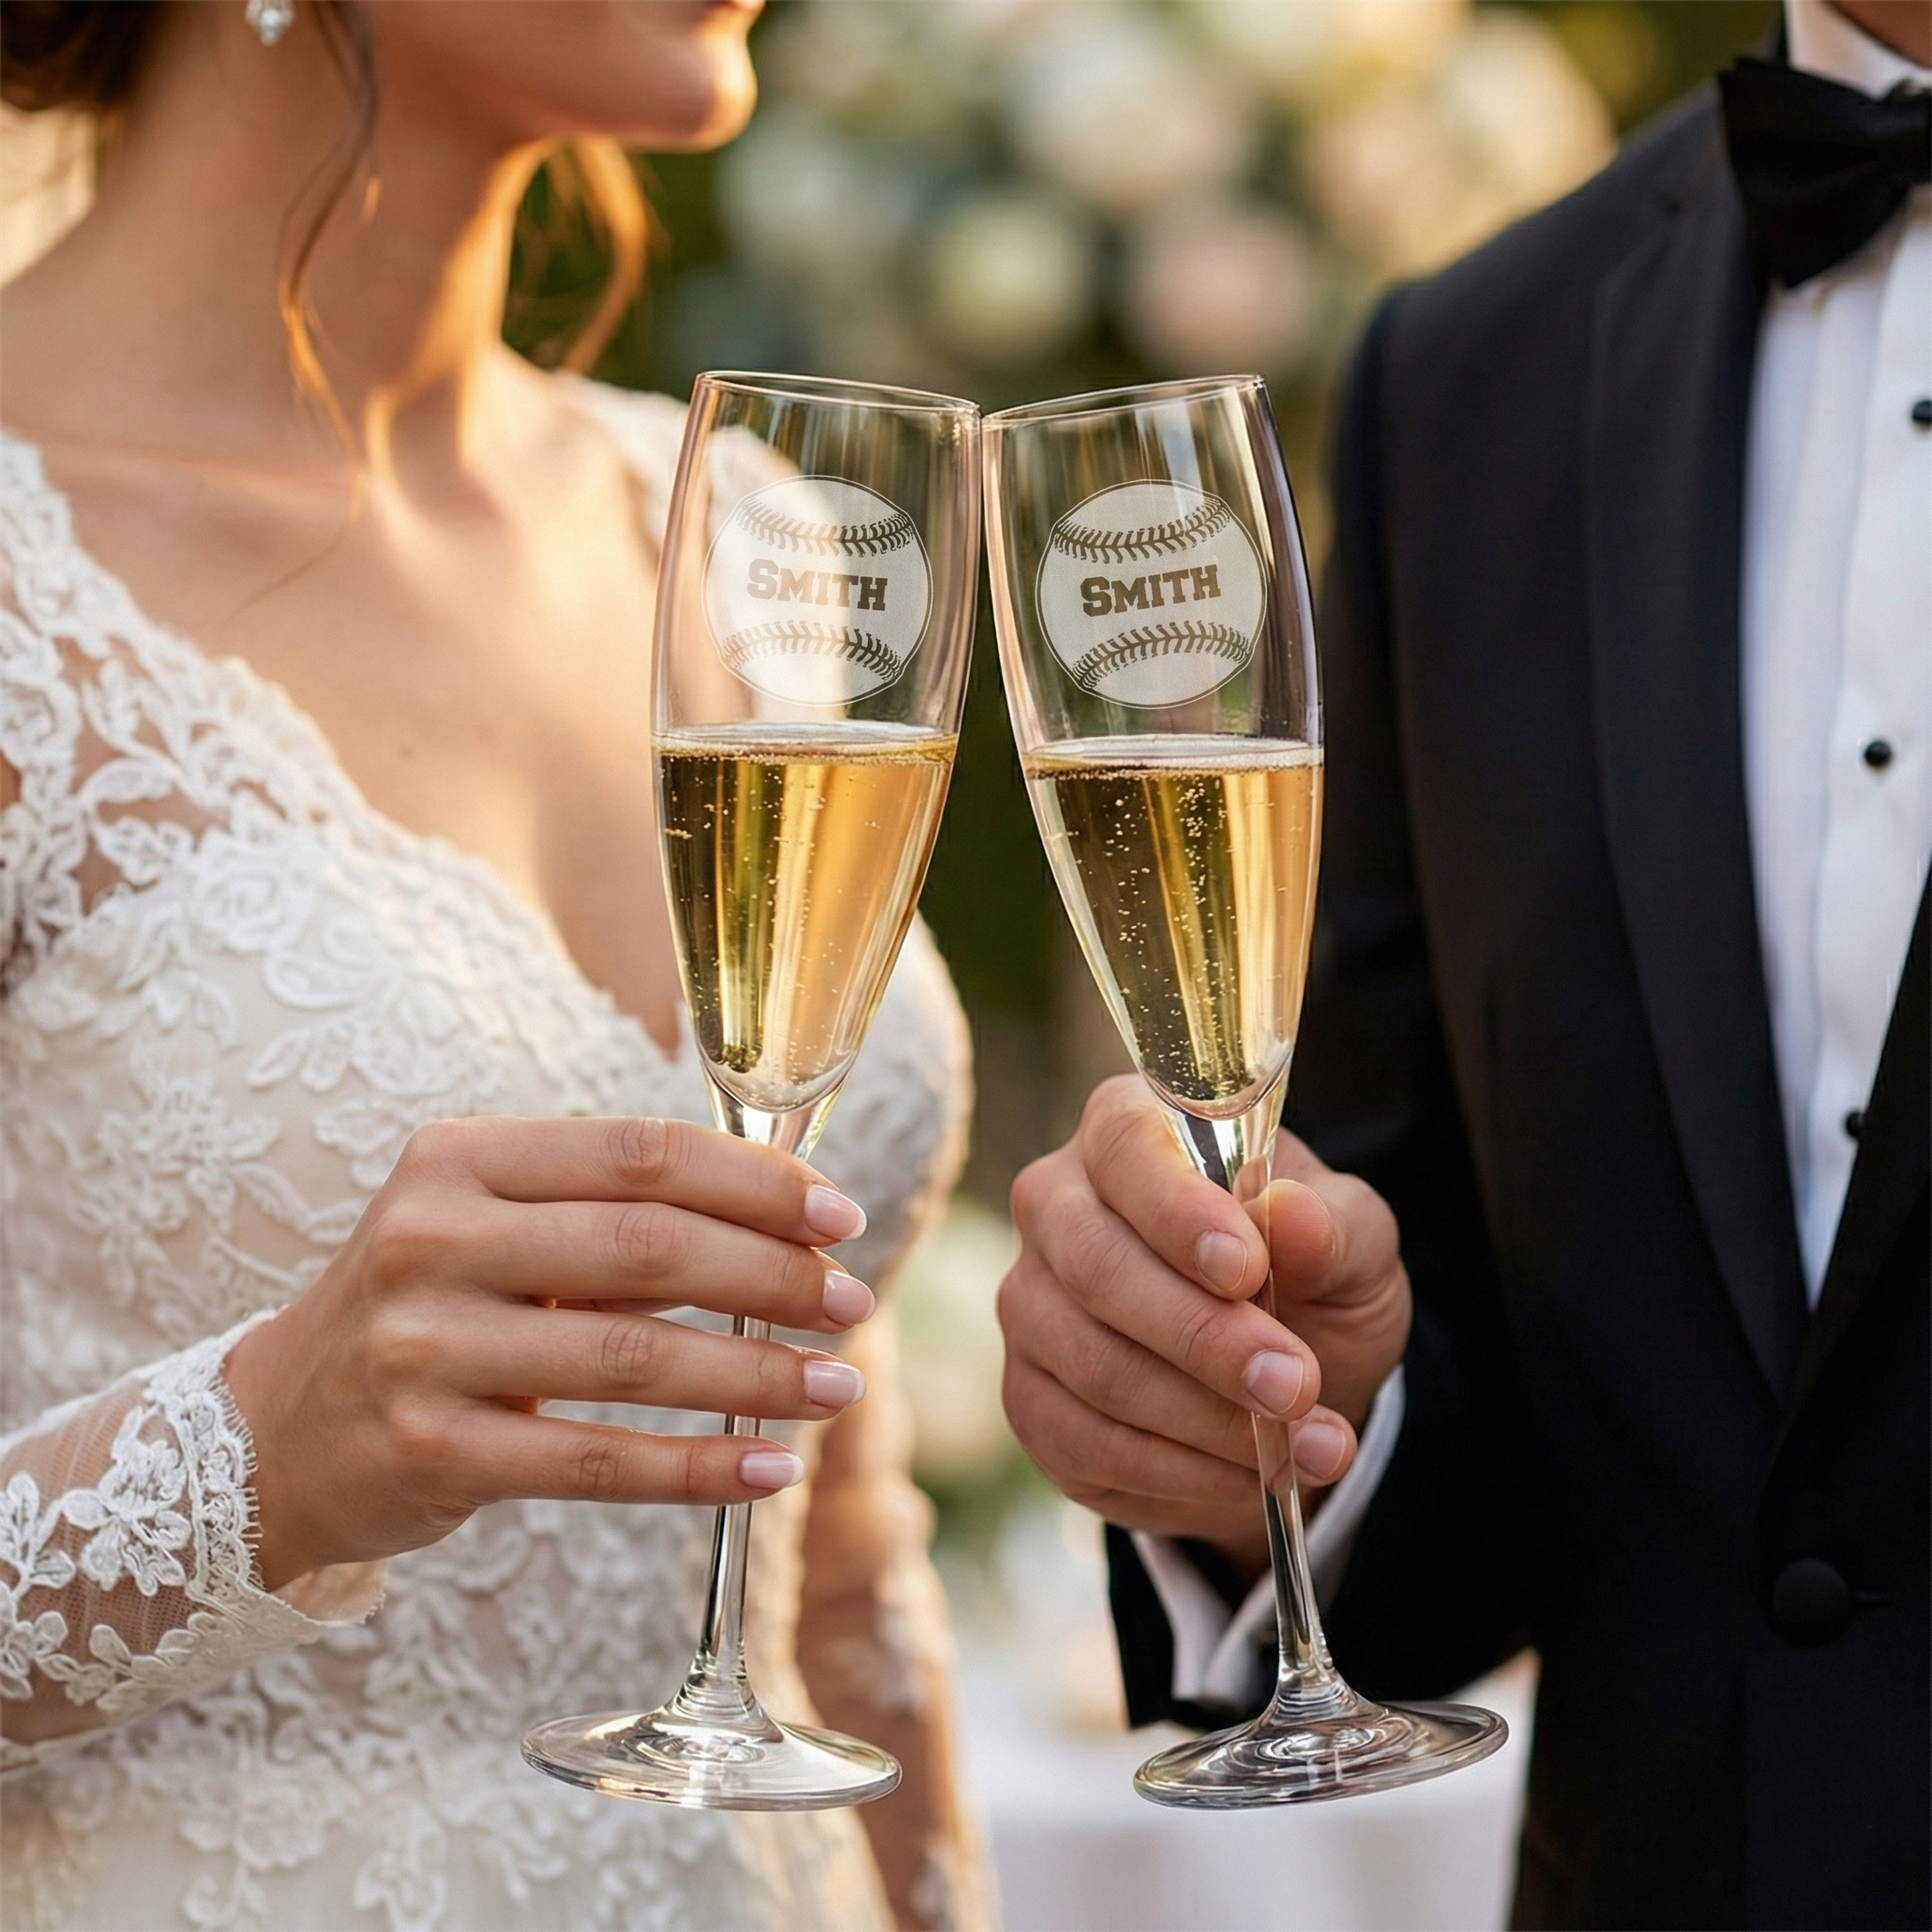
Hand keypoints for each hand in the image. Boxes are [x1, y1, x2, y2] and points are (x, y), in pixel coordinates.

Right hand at [226, 1115, 878, 1591]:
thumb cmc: (428, 1310)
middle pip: (649, 1246)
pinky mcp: (432, 1451)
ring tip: (840, 1384)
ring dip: (757, 1374)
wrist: (275, 1434)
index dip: (755, 1182)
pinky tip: (771, 1470)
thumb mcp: (488, 1226)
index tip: (838, 1217)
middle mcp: (433, 1239)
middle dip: (773, 1276)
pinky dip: (698, 1467)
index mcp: (458, 1159)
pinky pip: (597, 1461)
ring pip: (634, 1357)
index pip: (638, 1153)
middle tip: (854, 1301)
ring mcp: (426, 1348)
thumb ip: (609, 1211)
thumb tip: (788, 1223)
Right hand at [1000, 1076, 1409, 1574]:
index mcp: (1127, 1132)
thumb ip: (1333, 1227)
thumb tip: (1291, 1215)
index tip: (1247, 1269)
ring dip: (1209, 1421)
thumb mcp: (1356, 1246)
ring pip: (1095, 1368)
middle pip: (1096, 1268)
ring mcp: (1031, 1305)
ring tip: (1308, 1446)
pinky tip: (1253, 1479)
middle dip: (1205, 1338)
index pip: (1124, 1147)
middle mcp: (1057, 1207)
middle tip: (1295, 1386)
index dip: (1177, 1211)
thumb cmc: (1313, 1280)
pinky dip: (1182, 1475)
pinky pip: (1086, 1446)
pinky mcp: (1031, 1399)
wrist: (1287, 1381)